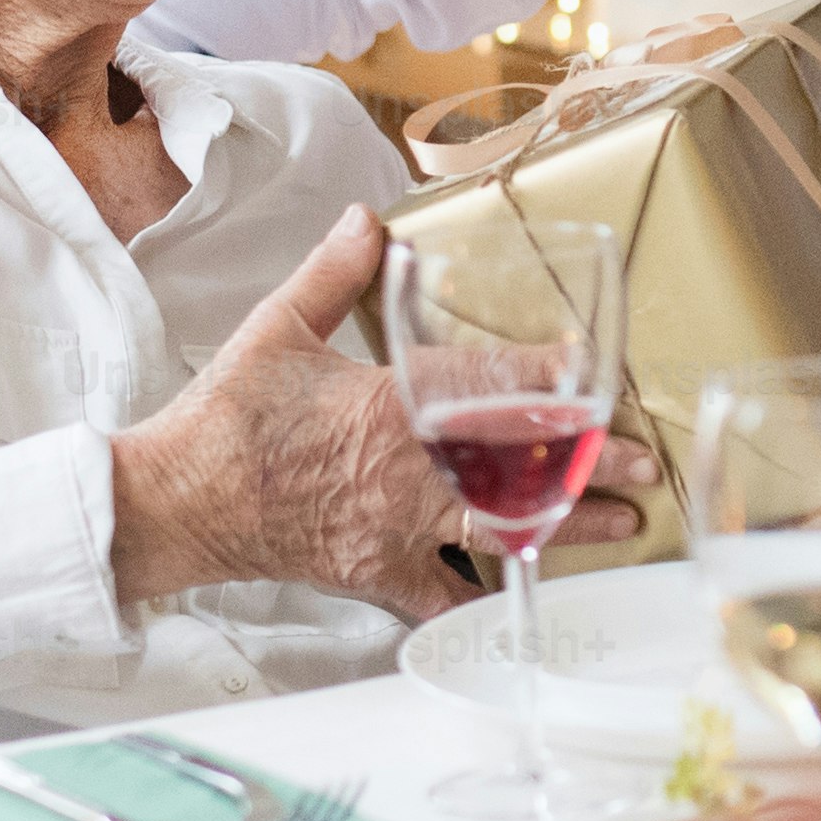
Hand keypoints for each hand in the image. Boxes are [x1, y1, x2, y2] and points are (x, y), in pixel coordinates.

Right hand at [108, 207, 659, 615]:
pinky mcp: (376, 571)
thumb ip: (335, 272)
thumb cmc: (227, 415)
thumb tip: (369, 220)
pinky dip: (482, 600)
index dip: (549, 378)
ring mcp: (396, 528)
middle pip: (516, 466)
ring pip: (499, 530)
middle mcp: (407, 471)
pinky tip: (526, 598)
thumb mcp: (280, 326)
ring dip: (565, 527)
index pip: (488, 386)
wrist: (178, 500)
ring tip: (620, 526)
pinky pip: (441, 596)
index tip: (596, 374)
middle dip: (588, 465)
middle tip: (642, 465)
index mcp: (391, 404)